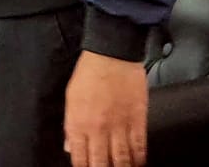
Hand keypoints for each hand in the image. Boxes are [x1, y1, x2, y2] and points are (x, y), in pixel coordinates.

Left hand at [64, 51, 147, 166]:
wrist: (112, 54)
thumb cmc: (89, 72)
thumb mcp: (71, 97)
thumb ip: (69, 125)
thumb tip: (69, 146)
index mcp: (79, 123)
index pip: (79, 158)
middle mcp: (99, 129)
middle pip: (101, 163)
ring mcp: (120, 126)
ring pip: (122, 160)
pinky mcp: (138, 121)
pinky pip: (139, 147)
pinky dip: (139, 159)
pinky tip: (138, 163)